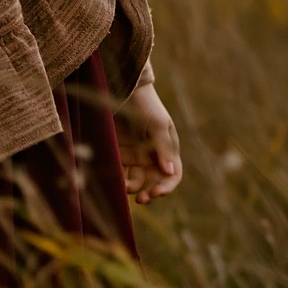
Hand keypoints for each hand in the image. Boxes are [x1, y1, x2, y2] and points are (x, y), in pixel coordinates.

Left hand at [115, 84, 181, 204]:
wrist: (122, 89)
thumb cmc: (145, 105)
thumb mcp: (158, 124)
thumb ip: (163, 147)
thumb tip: (168, 172)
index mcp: (167, 149)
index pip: (173, 175)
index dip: (167, 187)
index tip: (156, 193)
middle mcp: (153, 155)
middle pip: (154, 182)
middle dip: (149, 193)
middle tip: (141, 199)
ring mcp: (136, 154)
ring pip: (136, 181)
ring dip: (132, 188)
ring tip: (123, 187)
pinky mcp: (119, 152)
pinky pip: (120, 171)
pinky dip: (118, 178)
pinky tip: (114, 179)